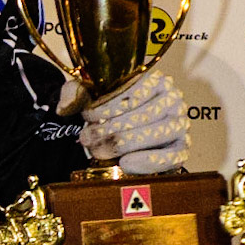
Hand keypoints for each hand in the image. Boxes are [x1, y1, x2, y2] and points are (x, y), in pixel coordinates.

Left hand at [60, 68, 189, 174]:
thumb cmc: (108, 111)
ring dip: (122, 144)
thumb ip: (74, 94)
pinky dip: (148, 161)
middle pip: (142, 115)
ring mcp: (180, 124)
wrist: (120, 131)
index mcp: (154, 80)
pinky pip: (171, 156)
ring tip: (98, 151)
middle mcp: (172, 99)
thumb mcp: (89, 96)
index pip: (133, 92)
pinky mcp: (181, 148)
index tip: (87, 116)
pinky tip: (126, 163)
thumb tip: (63, 108)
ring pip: (155, 134)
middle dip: (109, 129)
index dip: (107, 106)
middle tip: (86, 139)